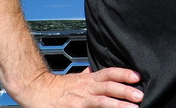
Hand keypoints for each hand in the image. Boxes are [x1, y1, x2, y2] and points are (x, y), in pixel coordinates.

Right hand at [13, 67, 143, 107]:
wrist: (35, 90)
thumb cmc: (56, 86)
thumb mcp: (75, 77)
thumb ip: (87, 75)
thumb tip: (95, 70)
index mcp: (88, 79)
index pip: (109, 73)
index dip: (123, 74)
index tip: (137, 76)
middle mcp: (86, 88)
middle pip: (109, 86)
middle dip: (125, 90)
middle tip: (140, 94)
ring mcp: (81, 100)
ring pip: (102, 101)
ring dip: (118, 104)